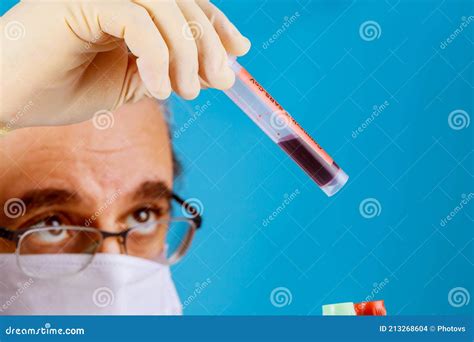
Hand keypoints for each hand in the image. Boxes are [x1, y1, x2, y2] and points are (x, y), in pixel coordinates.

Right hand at [0, 0, 249, 127]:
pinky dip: (157, 57)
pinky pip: (137, 20)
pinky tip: (158, 90)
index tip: (237, 51)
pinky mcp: (78, 0)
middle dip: (209, 42)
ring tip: (188, 92)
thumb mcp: (136, 83)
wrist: (13, 100)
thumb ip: (175, 71)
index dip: (215, 23)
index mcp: (130, 3)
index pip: (184, 2)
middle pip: (182, 1)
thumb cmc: (67, 90)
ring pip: (165, 7)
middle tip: (220, 80)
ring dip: (186, 52)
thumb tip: (221, 70)